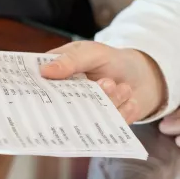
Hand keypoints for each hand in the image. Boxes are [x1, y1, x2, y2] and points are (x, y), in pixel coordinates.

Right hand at [41, 42, 167, 123]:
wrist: (143, 77)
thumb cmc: (112, 60)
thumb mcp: (93, 52)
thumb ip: (71, 61)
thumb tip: (44, 70)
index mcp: (56, 77)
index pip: (37, 86)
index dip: (36, 90)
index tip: (47, 90)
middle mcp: (66, 99)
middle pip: (60, 107)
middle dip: (85, 98)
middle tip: (107, 83)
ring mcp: (83, 114)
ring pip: (88, 116)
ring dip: (111, 100)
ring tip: (123, 87)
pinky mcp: (101, 126)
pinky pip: (108, 126)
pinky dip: (122, 111)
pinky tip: (130, 100)